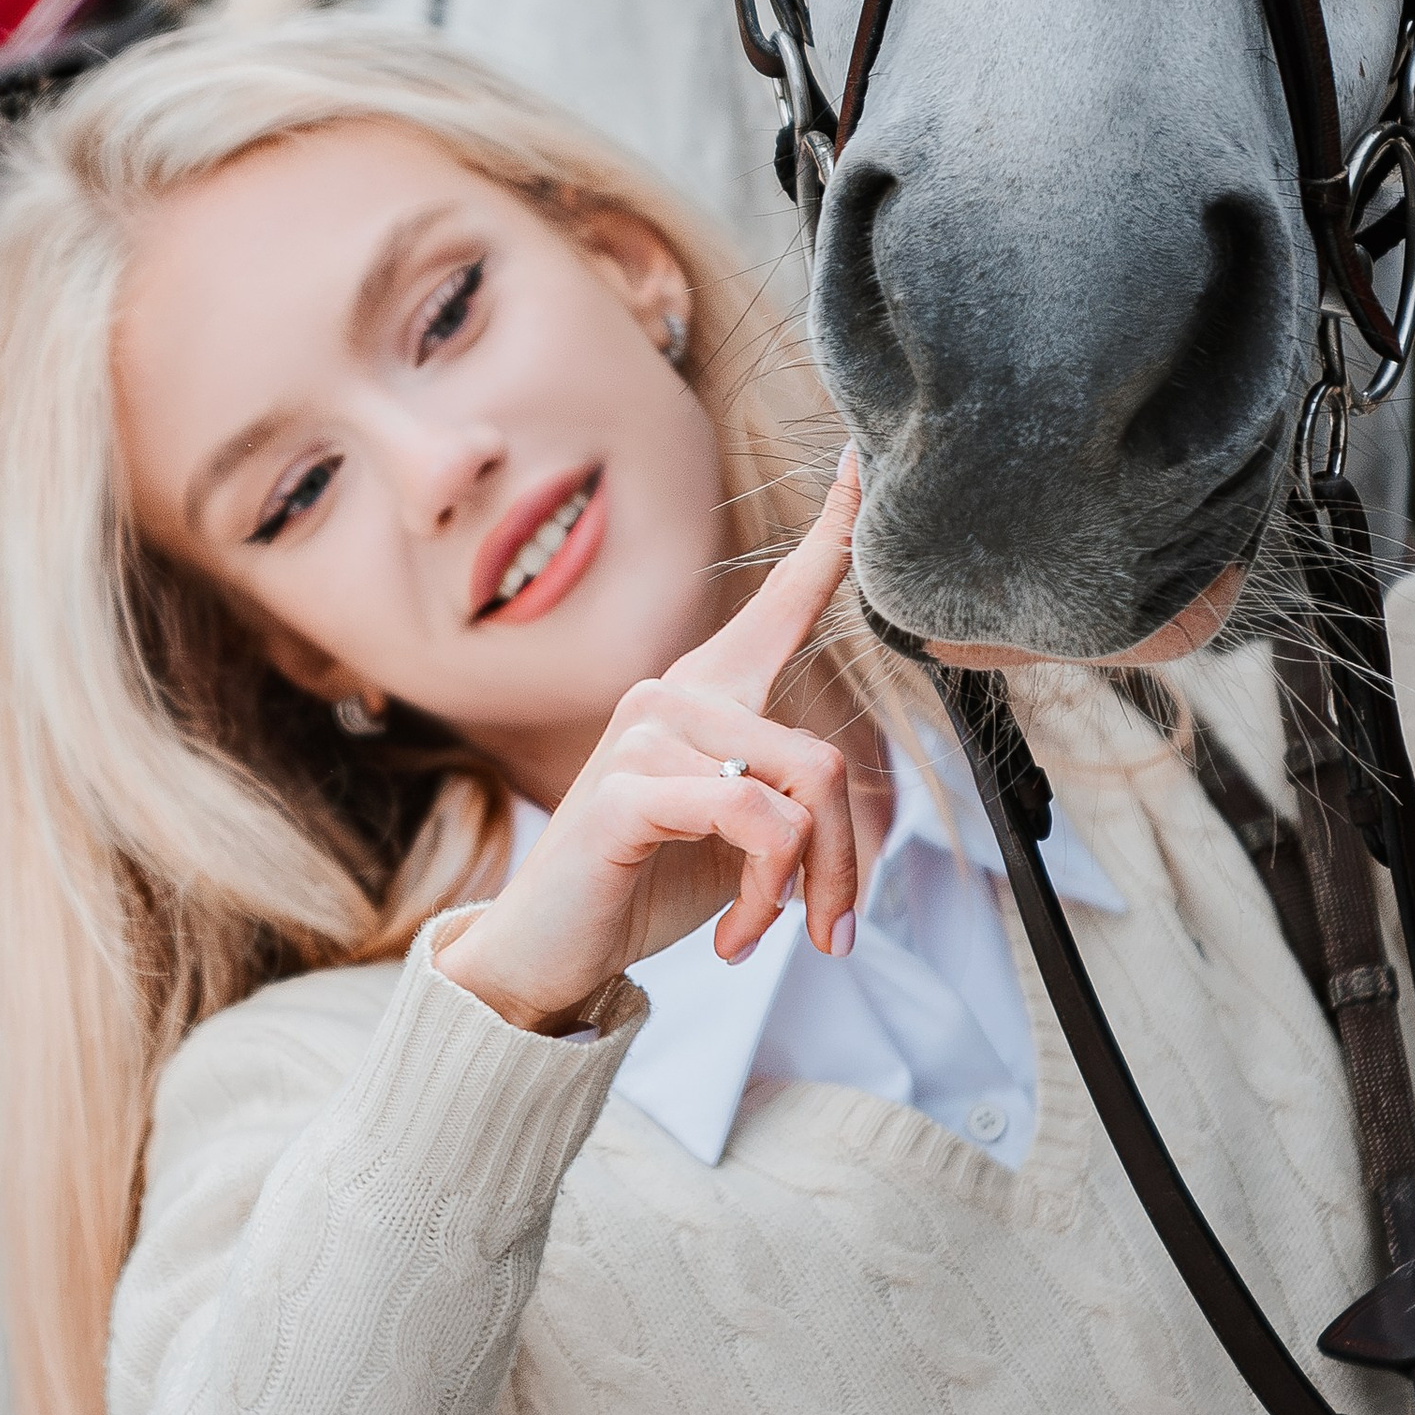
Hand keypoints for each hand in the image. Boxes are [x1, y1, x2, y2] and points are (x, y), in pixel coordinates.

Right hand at [436, 452, 863, 1035]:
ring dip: (803, 886)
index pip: (781, 602)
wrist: (551, 954)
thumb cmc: (645, 884)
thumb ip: (790, 797)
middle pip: (825, 760)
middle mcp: (675, 694)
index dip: (833, 534)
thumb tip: (841, 802)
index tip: (863, 461)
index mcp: (706, 693)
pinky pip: (756, 822)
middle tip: (831, 933)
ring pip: (801, 794)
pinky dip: (765, 895)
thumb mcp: (740, 837)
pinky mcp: (629, 786)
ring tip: (768, 933)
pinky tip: (735, 938)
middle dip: (844, 862)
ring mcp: (646, 732)